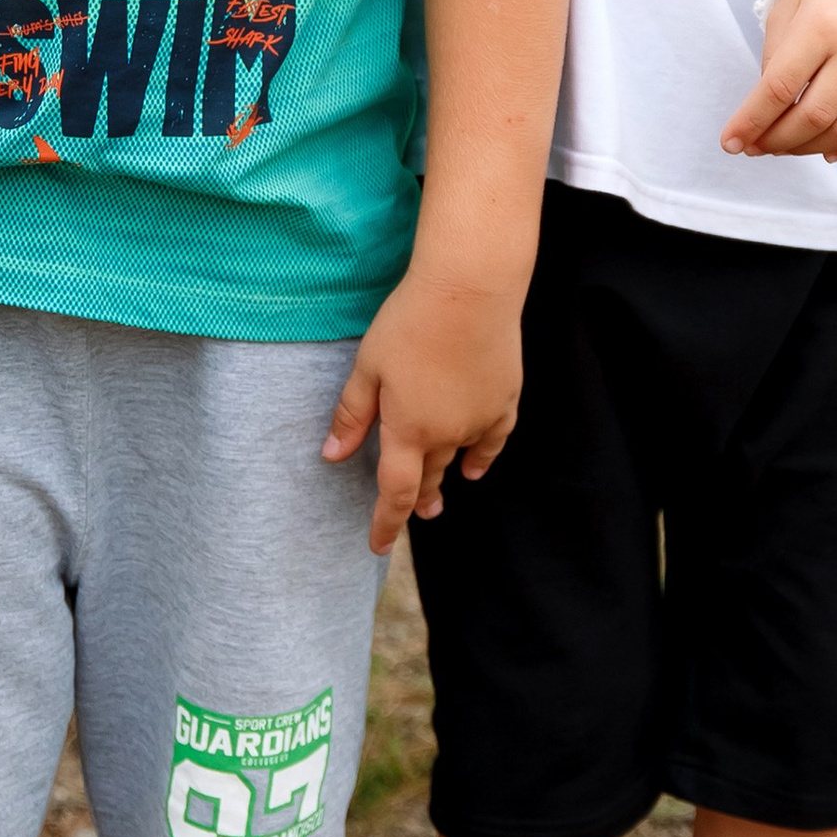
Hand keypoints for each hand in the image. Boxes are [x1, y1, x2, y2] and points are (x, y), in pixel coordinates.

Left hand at [321, 266, 524, 552]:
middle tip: (414, 514)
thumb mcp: (368, 368)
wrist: (470, 289)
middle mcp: (448, 435)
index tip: (377, 547)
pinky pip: (492, 441)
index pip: (395, 493)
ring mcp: (480, 419)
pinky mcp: (504, 399)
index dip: (385, 524)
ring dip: (445, 477)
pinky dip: (482, 457)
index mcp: (408, 431)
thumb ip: (352, 416)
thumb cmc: (410, 323)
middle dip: (417, 500)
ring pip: (459, 459)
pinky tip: (475, 466)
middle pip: (428, 478)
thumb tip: (332, 456)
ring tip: (439, 494)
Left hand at [720, 0, 836, 162]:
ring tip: (787, 146)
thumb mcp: (789, 12)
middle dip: (777, 141)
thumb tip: (765, 116)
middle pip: (812, 117)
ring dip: (809, 149)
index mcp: (821, 25)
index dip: (751, 122)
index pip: (779, 88)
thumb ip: (774, 60)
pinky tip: (830, 153)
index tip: (730, 143)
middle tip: (758, 147)